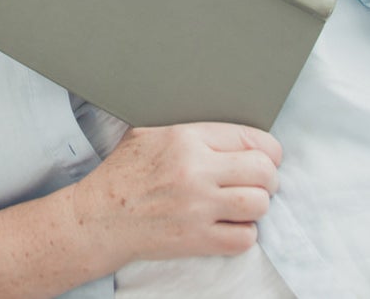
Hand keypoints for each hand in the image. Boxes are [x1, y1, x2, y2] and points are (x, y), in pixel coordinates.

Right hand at [72, 123, 279, 266]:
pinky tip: (231, 225)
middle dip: (268, 177)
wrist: (101, 216)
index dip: (268, 149)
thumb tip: (227, 130)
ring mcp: (198, 208)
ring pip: (259, 204)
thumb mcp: (150, 133)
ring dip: (258, 205)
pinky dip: (245, 233)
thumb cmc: (124, 172)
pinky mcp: (197, 240)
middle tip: (260, 181)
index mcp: (186, 138)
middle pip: (263, 171)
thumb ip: (190, 129)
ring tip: (245, 203)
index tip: (268, 156)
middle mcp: (196, 171)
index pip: (251, 138)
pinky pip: (244, 238)